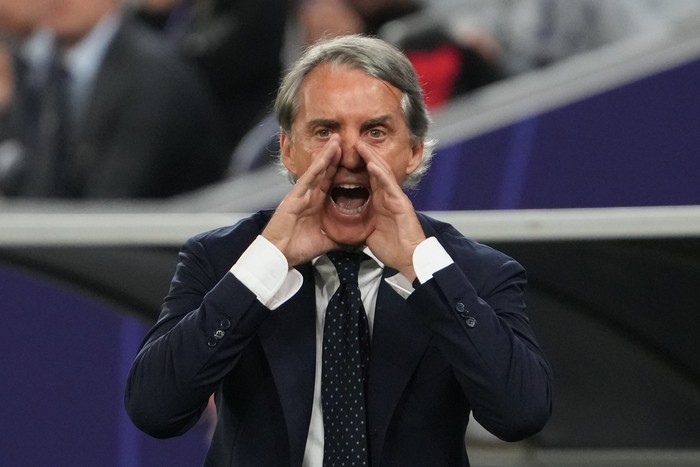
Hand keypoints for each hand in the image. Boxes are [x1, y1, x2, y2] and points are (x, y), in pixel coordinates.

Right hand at [262, 136, 341, 266]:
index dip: (340, 170)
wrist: (280, 255)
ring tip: (337, 140)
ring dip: (327, 155)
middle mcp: (309, 196)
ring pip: (317, 171)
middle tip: (345, 140)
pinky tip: (325, 157)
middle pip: (325, 172)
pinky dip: (317, 167)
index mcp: (316, 204)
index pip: (330, 183)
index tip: (353, 159)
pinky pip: (308, 179)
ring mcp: (301, 195)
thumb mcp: (325, 241)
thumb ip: (339, 238)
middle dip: (335, 156)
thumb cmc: (297, 248)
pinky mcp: (294, 197)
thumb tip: (355, 241)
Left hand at [360, 141, 424, 280]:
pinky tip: (371, 164)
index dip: (358, 167)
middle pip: (375, 171)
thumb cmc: (392, 248)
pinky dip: (380, 174)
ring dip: (371, 158)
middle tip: (352, 142)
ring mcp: (396, 198)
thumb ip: (361, 222)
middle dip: (365, 156)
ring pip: (382, 173)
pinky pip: (389, 185)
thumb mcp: (370, 232)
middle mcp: (389, 197)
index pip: (368, 179)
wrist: (409, 260)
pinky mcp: (401, 204)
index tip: (344, 157)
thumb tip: (346, 222)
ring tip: (360, 145)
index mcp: (381, 202)